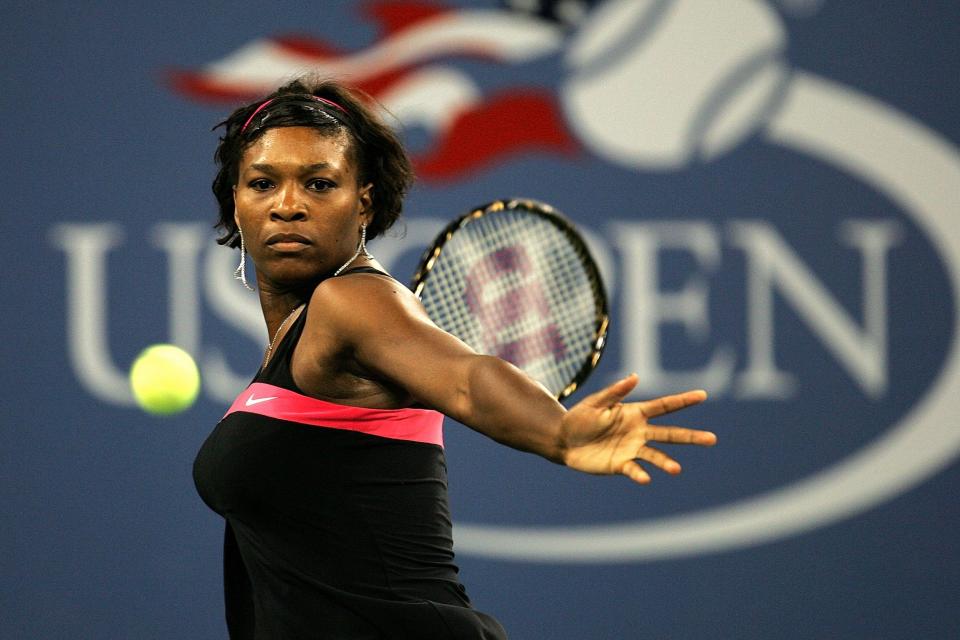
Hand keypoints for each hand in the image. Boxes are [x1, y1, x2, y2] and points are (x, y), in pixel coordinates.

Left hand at [560, 374, 716, 483]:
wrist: (563, 441)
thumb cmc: (579, 417)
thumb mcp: (595, 402)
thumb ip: (615, 392)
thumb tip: (635, 377)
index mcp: (635, 413)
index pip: (664, 406)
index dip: (683, 401)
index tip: (703, 395)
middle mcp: (639, 432)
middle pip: (670, 433)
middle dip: (691, 436)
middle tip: (712, 439)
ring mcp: (632, 449)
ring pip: (656, 455)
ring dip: (666, 462)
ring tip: (677, 469)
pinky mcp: (621, 465)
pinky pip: (634, 470)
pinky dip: (640, 474)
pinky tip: (646, 478)